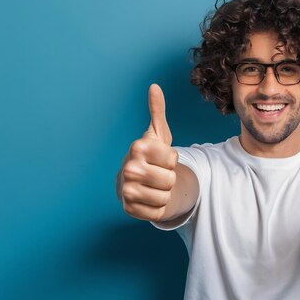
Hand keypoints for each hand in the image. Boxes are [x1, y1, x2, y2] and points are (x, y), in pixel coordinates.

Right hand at [120, 84, 178, 221]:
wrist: (136, 182)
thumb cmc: (150, 156)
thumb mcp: (157, 134)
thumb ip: (157, 111)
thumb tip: (154, 87)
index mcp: (137, 147)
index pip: (173, 159)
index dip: (172, 160)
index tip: (161, 158)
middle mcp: (129, 168)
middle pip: (170, 179)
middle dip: (169, 178)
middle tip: (157, 173)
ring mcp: (126, 190)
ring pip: (165, 196)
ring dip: (164, 193)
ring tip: (154, 185)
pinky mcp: (129, 209)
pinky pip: (158, 211)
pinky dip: (157, 207)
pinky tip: (149, 198)